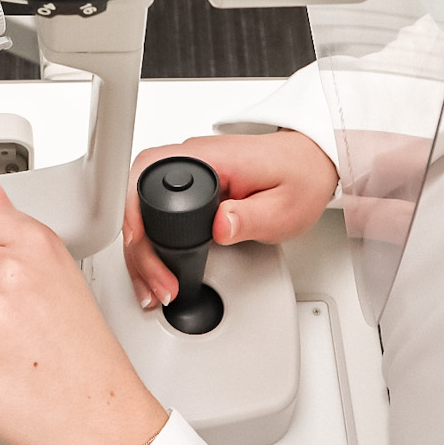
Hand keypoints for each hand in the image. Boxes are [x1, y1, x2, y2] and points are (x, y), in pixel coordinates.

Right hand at [123, 130, 337, 308]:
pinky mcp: (188, 179)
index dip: (141, 228)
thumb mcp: (284, 207)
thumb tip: (219, 226)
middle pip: (134, 198)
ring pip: (138, 204)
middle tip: (155, 286)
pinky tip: (154, 263)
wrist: (309, 162)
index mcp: (209, 159)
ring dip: (139, 247)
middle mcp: (190, 158)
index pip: (148, 186)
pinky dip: (148, 237)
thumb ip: (250, 218)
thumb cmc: (299, 178)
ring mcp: (186, 167)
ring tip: (152, 285)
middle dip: (137, 249)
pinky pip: (152, 205)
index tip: (155, 265)